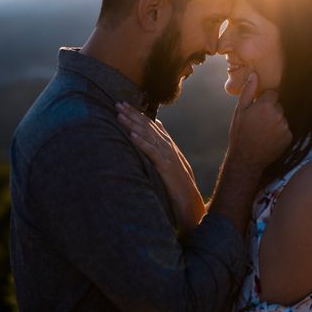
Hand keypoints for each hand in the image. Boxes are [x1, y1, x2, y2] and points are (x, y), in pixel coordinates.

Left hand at [116, 102, 204, 232]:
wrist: (194, 209)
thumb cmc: (180, 192)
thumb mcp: (171, 170)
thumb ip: (163, 155)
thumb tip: (155, 140)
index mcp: (169, 149)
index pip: (153, 127)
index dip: (138, 115)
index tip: (124, 105)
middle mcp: (170, 150)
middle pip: (149, 127)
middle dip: (133, 114)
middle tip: (117, 103)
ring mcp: (170, 158)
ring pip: (149, 137)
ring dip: (134, 124)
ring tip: (120, 115)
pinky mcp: (168, 169)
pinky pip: (153, 154)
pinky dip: (142, 143)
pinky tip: (132, 136)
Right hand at [226, 73, 292, 171]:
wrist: (246, 159)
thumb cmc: (240, 134)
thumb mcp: (240, 111)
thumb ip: (248, 91)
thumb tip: (254, 74)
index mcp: (266, 105)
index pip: (273, 93)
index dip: (264, 100)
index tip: (257, 109)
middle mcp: (278, 114)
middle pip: (278, 105)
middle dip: (271, 110)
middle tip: (258, 122)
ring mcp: (285, 126)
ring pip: (282, 117)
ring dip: (275, 121)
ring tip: (263, 132)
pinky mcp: (289, 137)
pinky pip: (286, 129)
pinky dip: (279, 132)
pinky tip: (269, 138)